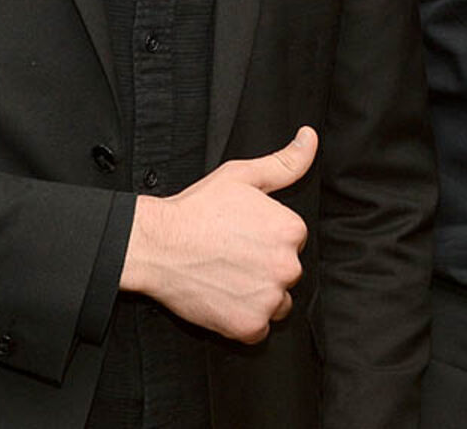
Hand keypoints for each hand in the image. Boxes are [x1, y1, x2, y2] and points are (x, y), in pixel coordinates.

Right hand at [120, 126, 316, 342]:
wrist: (157, 244)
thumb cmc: (197, 209)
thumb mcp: (244, 175)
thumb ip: (285, 162)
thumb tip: (310, 138)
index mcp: (291, 230)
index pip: (292, 241)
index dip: (266, 239)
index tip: (242, 236)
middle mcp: (287, 266)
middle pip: (287, 272)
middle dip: (265, 267)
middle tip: (231, 257)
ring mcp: (268, 299)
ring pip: (277, 302)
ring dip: (258, 295)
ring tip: (227, 277)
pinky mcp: (249, 326)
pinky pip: (258, 329)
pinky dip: (243, 320)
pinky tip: (223, 298)